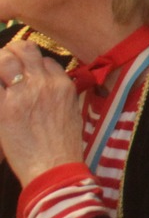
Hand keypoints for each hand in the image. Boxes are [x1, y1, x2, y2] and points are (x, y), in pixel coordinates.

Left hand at [0, 44, 85, 185]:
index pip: (45, 60)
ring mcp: (23, 94)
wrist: (54, 167)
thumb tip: (46, 92)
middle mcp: (44, 83)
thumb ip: (59, 97)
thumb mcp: (72, 115)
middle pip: (25, 50)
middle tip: (3, 64)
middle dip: (10, 52)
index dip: (32, 64)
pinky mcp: (4, 109)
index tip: (23, 73)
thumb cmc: (64, 148)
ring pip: (5, 59)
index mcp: (63, 85)